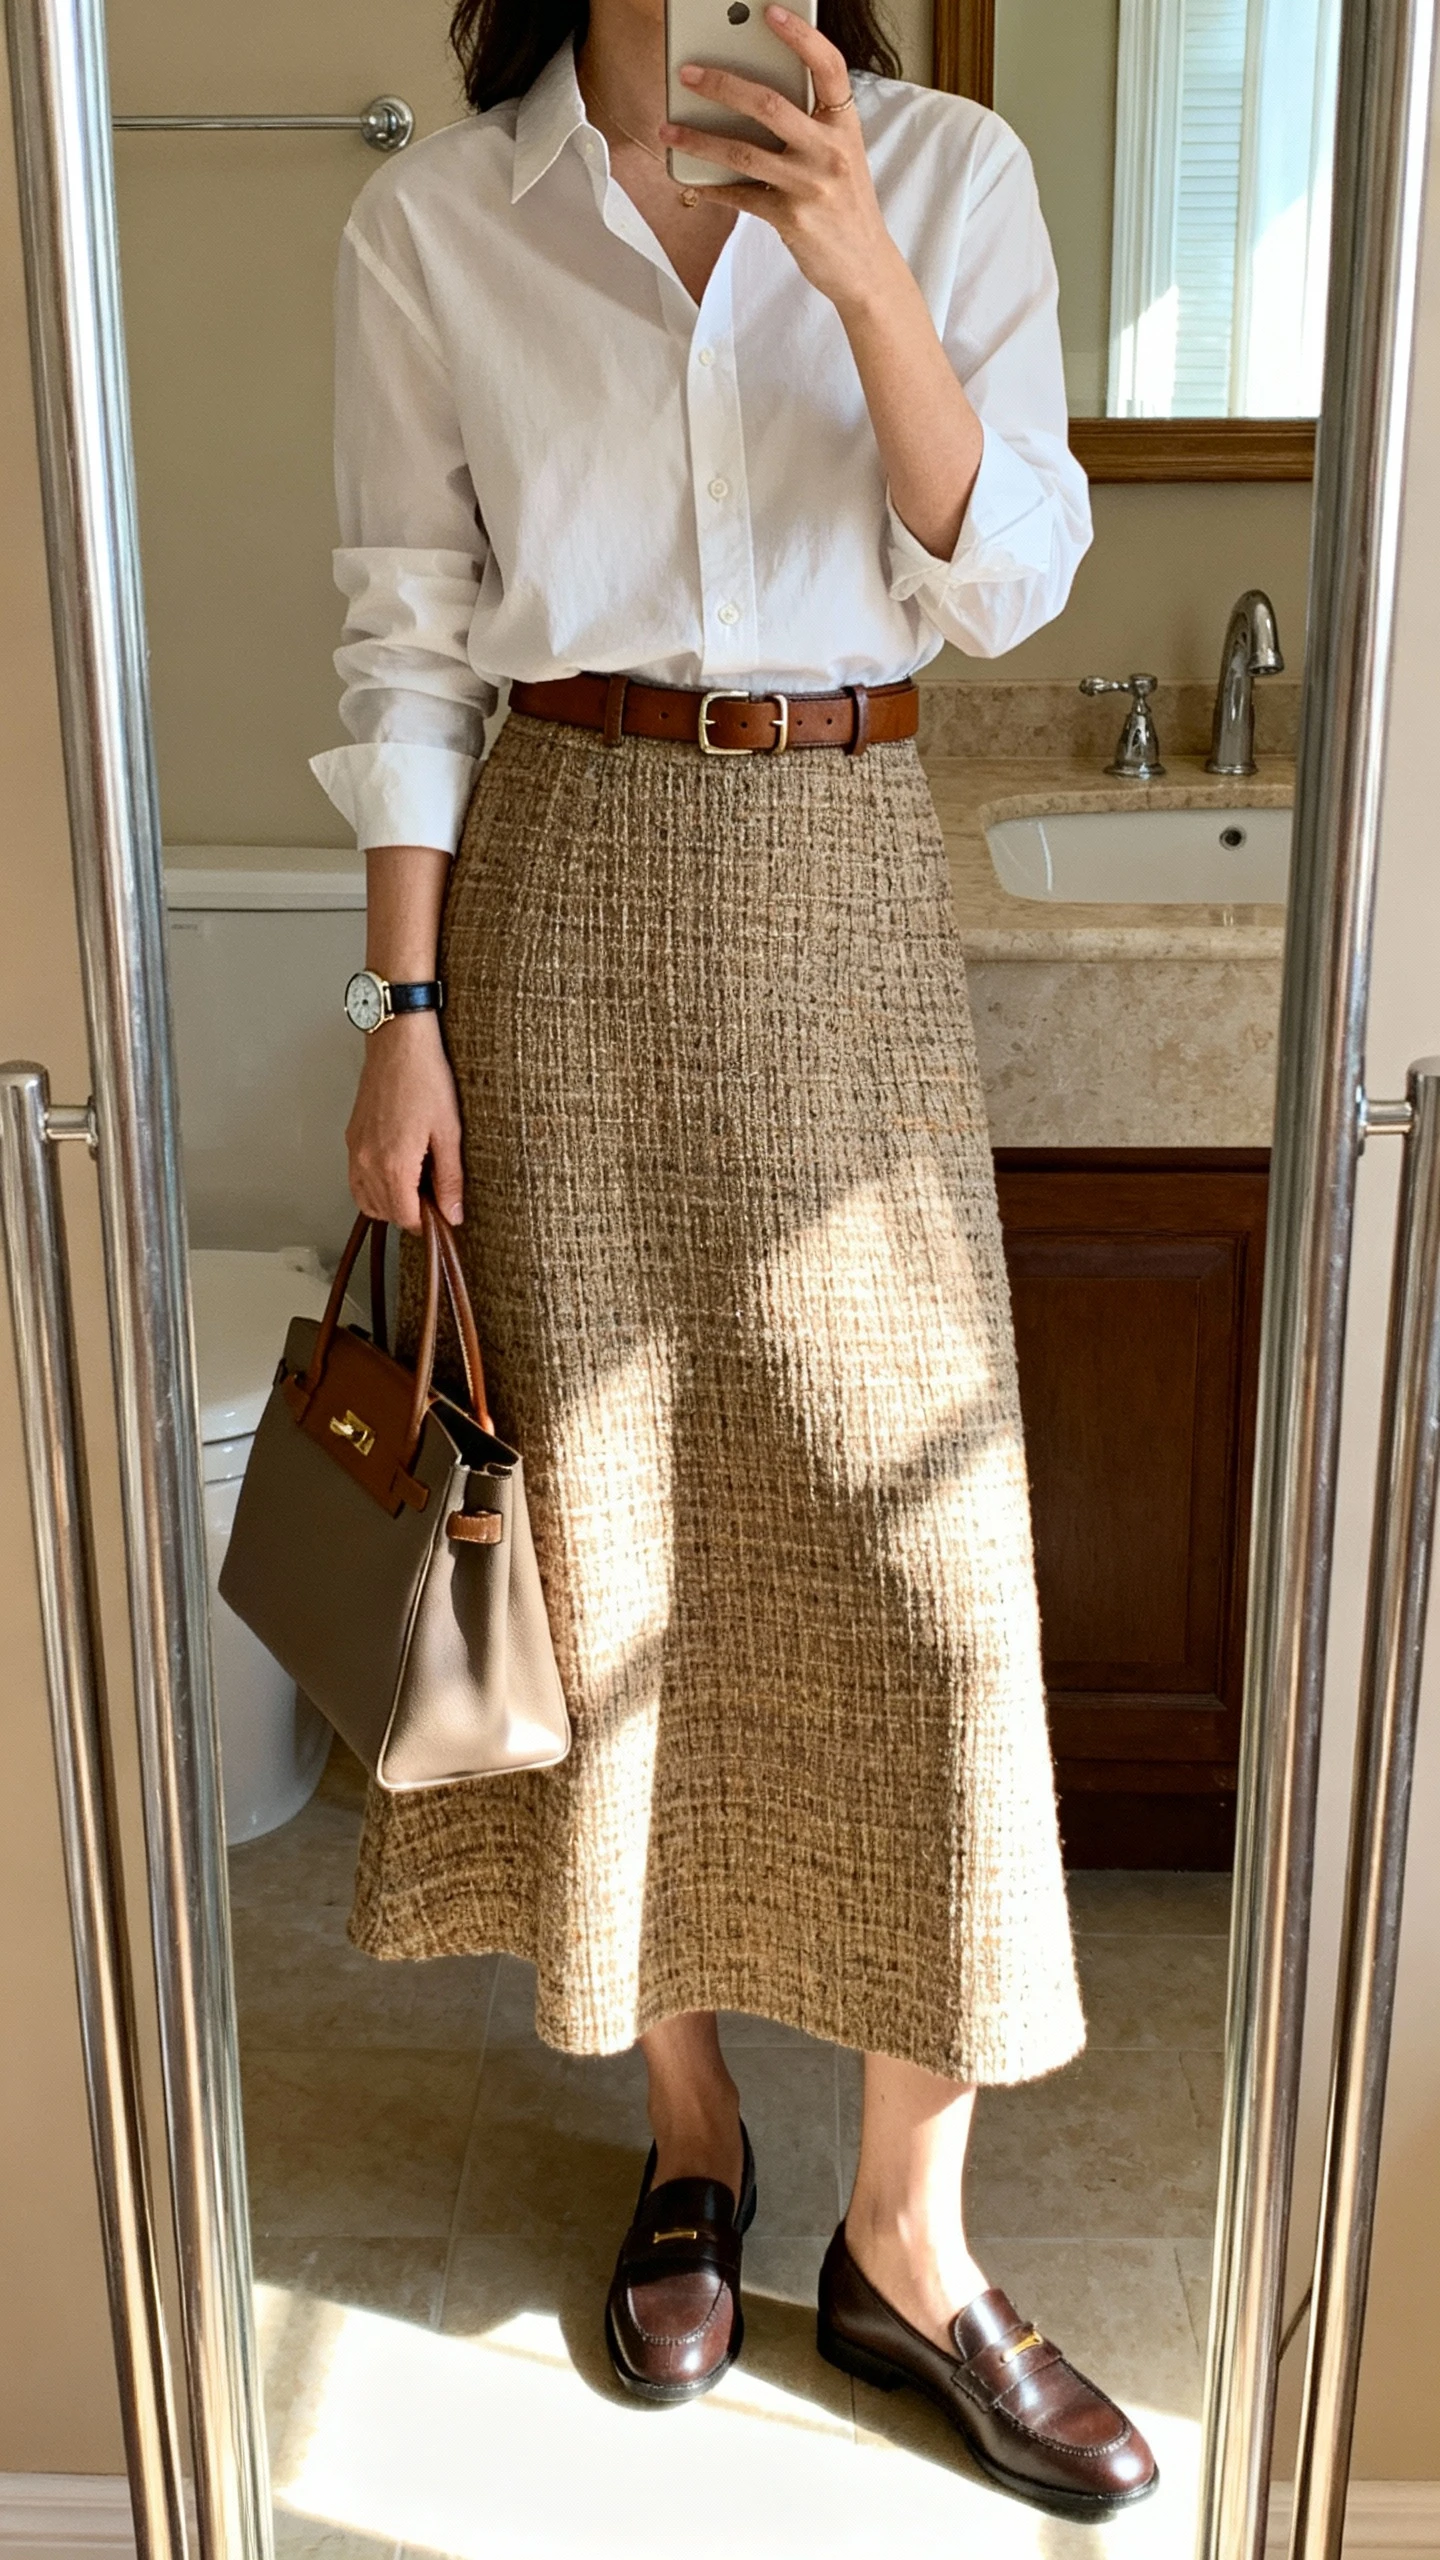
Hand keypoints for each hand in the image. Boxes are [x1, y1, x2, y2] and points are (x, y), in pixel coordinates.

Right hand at [345, 1012, 463, 1232]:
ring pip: (365, 1200)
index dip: (427, 1223)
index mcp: (394, 1165)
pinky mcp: (351, 1138)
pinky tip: (394, 1174)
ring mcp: (355, 1151)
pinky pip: (355, 1180)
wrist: (398, 1044)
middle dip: (410, 1214)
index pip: (405, 1218)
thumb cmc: (425, 1079)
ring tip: (416, 1187)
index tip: (443, 1215)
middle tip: (435, 1198)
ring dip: (389, 1204)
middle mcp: (367, 1163)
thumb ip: (450, 1179)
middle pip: (385, 1212)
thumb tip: (452, 1214)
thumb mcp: (449, 1132)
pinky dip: (372, 1188)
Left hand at [662, 5, 901, 315]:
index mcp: (844, 126)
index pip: (829, 67)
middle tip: (688, 73)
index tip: (770, 13)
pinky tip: (691, 179)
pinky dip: (712, 187)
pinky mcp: (791, 219)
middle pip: (768, 104)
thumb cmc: (845, 204)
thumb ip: (808, 126)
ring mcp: (810, 186)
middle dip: (721, 84)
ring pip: (742, 152)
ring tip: (668, 129)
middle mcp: (830, 151)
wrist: (865, 267)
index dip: (801, 36)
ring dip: (698, 139)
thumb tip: (747, 99)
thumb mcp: (840, 156)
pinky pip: (740, 196)